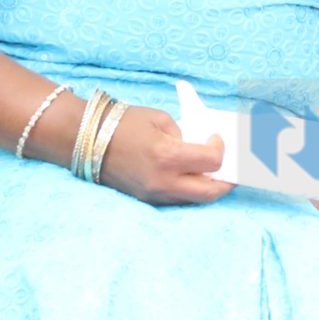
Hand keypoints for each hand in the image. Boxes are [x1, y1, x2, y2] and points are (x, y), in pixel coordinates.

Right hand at [94, 106, 232, 205]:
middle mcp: (163, 181)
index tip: (216, 138)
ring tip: (217, 174)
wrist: (84, 139)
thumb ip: (186, 135)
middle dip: (227, 181)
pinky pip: (177, 198)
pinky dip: (191, 189)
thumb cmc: (123, 123)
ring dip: (209, 187)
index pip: (213, 161)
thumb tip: (203, 147)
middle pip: (210, 192)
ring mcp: (154, 193)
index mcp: (167, 156)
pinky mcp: (146, 198)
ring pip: (194, 199)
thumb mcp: (161, 120)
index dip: (220, 148)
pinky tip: (195, 177)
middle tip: (233, 170)